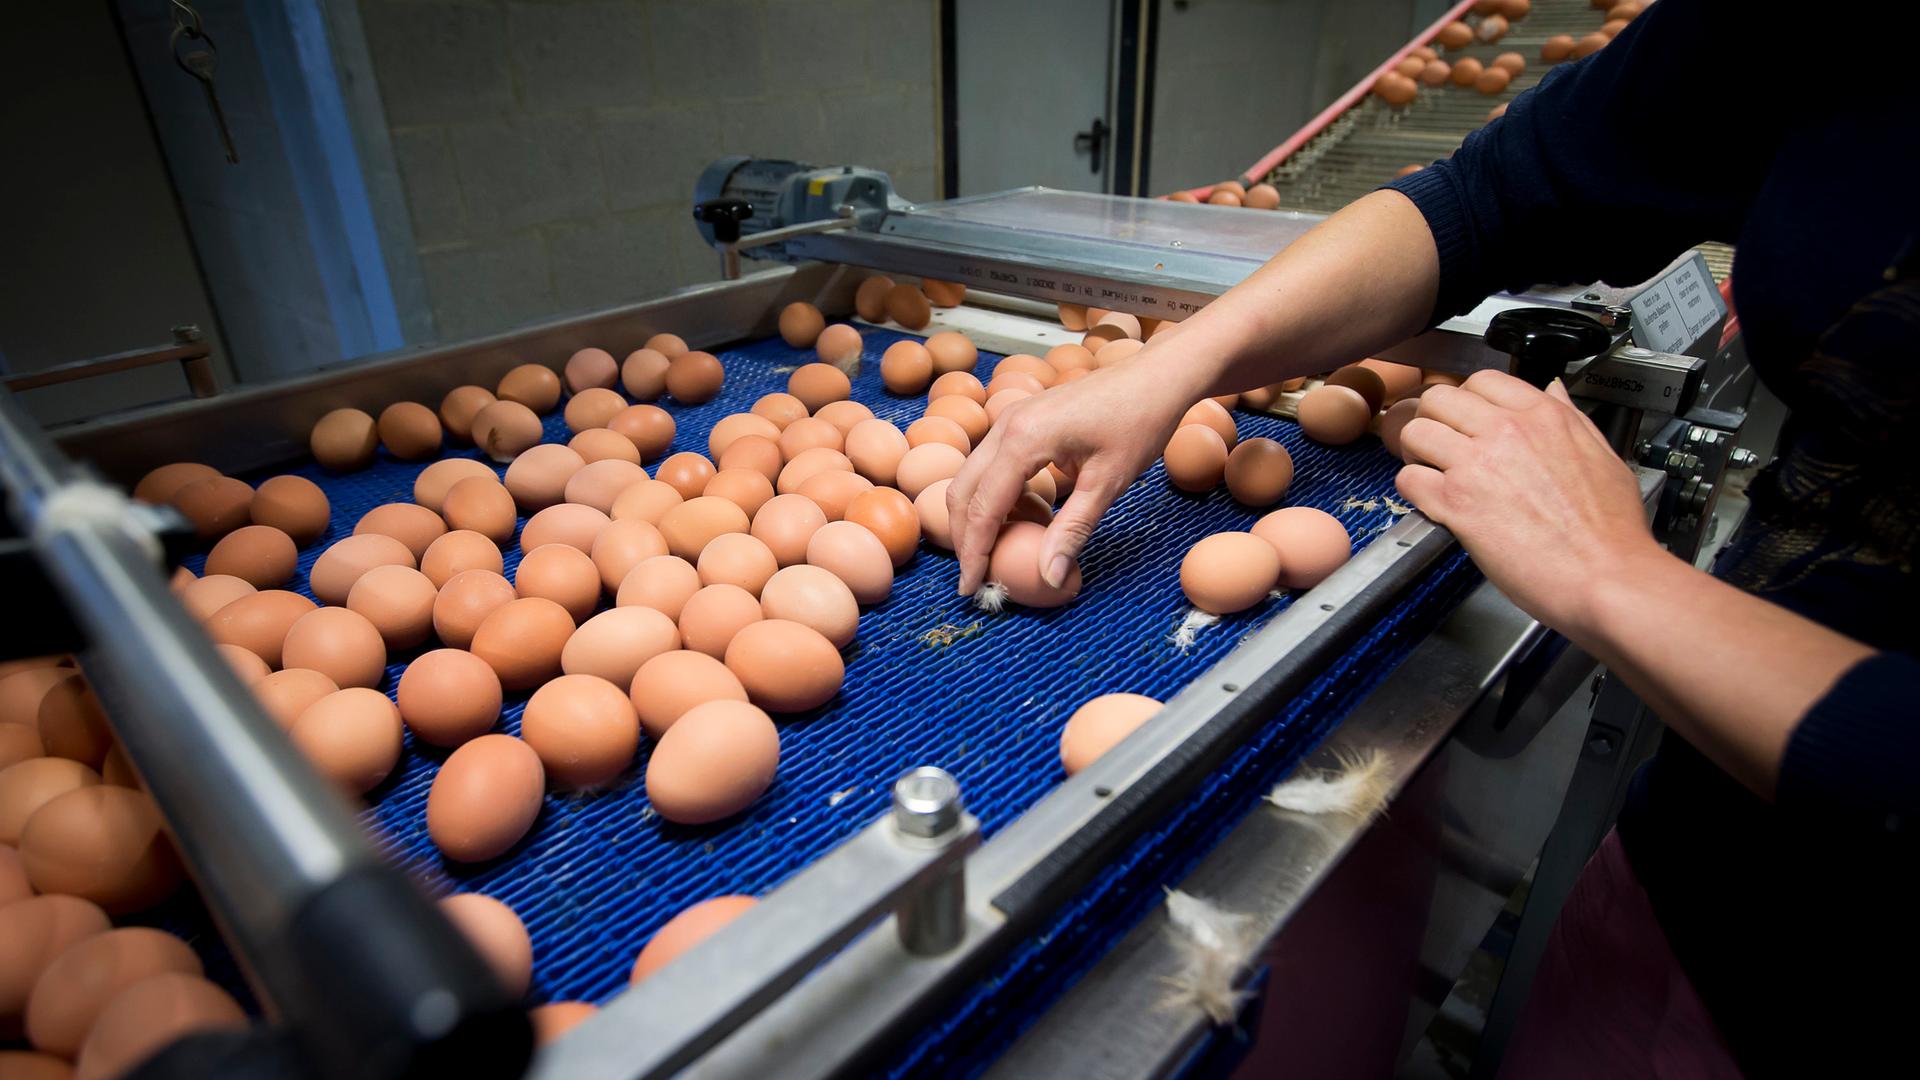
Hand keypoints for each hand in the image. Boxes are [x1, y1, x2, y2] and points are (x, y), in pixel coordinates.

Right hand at [947, 356, 1196, 593]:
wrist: (1157, 376)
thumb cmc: (1139, 421)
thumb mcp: (1107, 483)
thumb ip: (1071, 531)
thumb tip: (1048, 578)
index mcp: (1023, 440)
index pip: (982, 508)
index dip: (974, 553)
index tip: (972, 588)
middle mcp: (1006, 425)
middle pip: (963, 492)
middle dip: (966, 537)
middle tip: (980, 575)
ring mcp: (1011, 419)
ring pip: (975, 478)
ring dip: (984, 516)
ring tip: (1012, 548)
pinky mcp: (1022, 421)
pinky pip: (995, 465)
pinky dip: (1003, 496)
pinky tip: (1035, 514)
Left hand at [1394, 370, 1662, 633]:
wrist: (1605, 574)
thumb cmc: (1610, 528)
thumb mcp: (1603, 455)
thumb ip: (1571, 417)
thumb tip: (1553, 390)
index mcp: (1542, 415)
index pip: (1482, 380)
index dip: (1468, 400)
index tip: (1468, 420)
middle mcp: (1505, 431)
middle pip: (1438, 399)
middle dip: (1434, 420)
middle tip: (1441, 445)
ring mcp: (1477, 464)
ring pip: (1414, 433)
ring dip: (1416, 453)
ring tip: (1431, 472)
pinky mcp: (1456, 502)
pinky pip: (1408, 479)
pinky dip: (1412, 490)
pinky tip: (1432, 502)